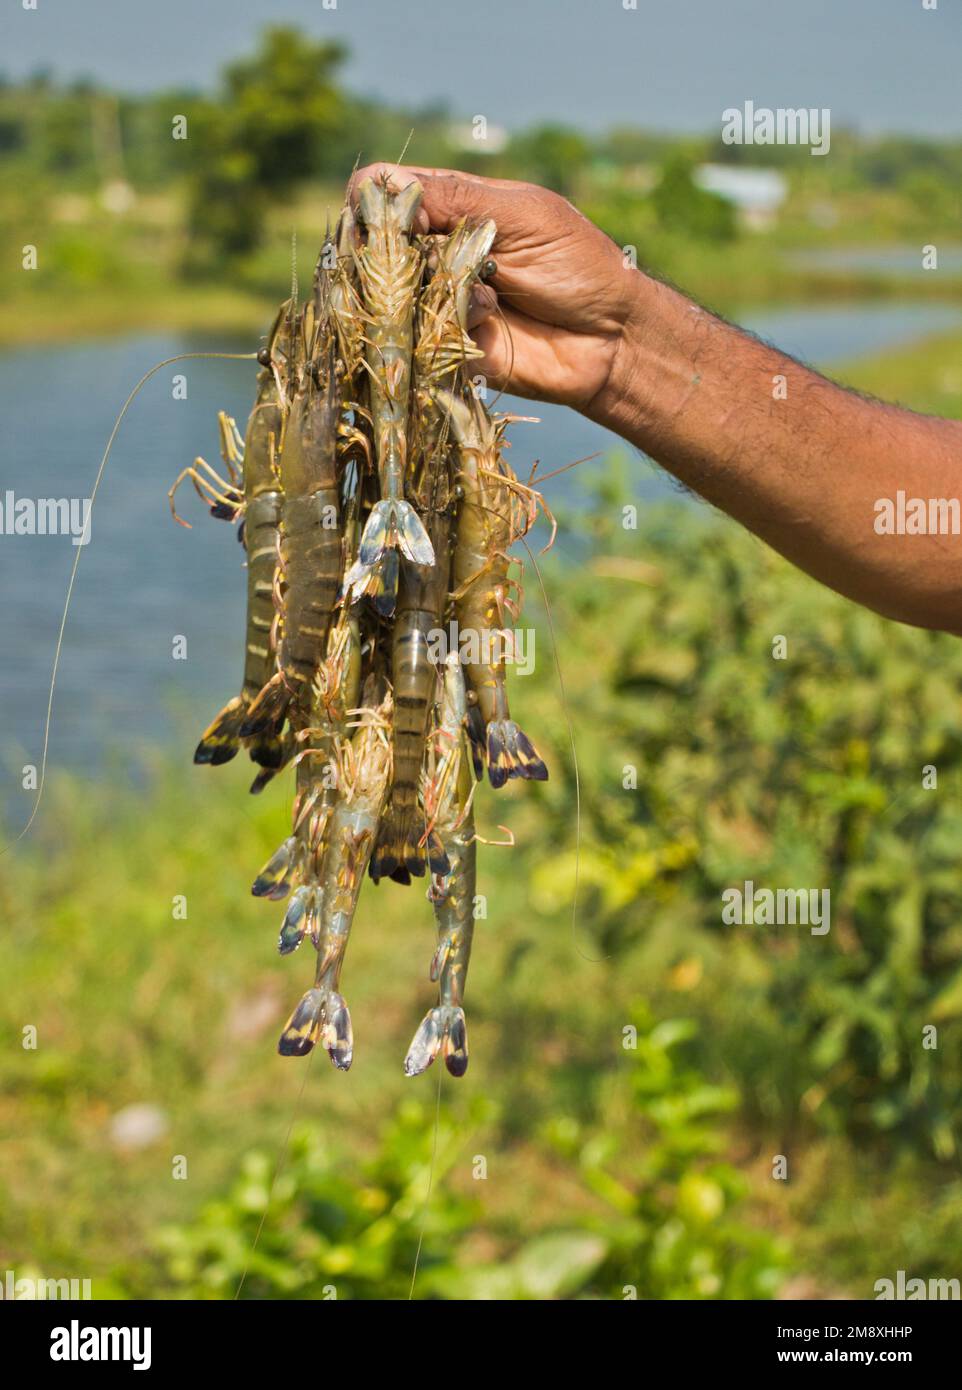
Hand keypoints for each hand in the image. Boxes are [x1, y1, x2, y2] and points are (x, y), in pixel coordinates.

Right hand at [350, 164, 640, 413]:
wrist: (611, 341)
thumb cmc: (578, 267)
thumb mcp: (524, 217)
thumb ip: (458, 200)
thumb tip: (385, 189)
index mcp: (452, 204)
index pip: (385, 191)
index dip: (372, 203)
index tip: (384, 219)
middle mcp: (436, 250)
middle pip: (377, 246)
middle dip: (401, 254)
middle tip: (442, 260)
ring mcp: (437, 298)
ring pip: (395, 293)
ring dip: (436, 290)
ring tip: (490, 293)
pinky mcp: (445, 344)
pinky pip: (423, 333)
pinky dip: (456, 323)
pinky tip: (495, 321)